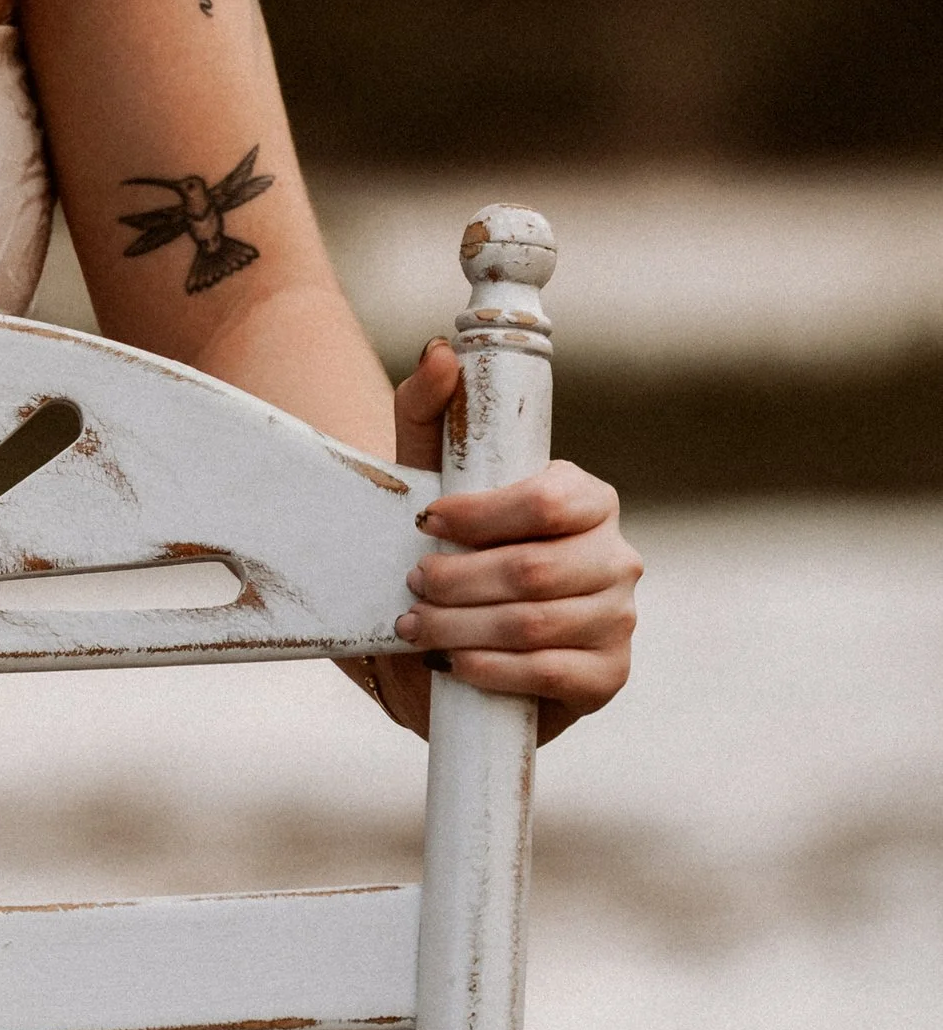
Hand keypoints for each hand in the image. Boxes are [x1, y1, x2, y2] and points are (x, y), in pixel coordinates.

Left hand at [370, 340, 641, 742]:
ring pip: (536, 622)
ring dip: (461, 626)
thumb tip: (440, 353)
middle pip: (535, 568)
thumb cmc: (445, 549)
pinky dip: (492, 669)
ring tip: (415, 626)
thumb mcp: (426, 476)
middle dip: (457, 579)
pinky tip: (453, 664)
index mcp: (586, 498)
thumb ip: (429, 410)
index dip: (479, 515)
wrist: (446, 636)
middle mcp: (616, 555)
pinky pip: (553, 673)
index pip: (549, 500)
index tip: (423, 523)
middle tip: (411, 584)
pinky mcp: (608, 676)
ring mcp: (618, 618)